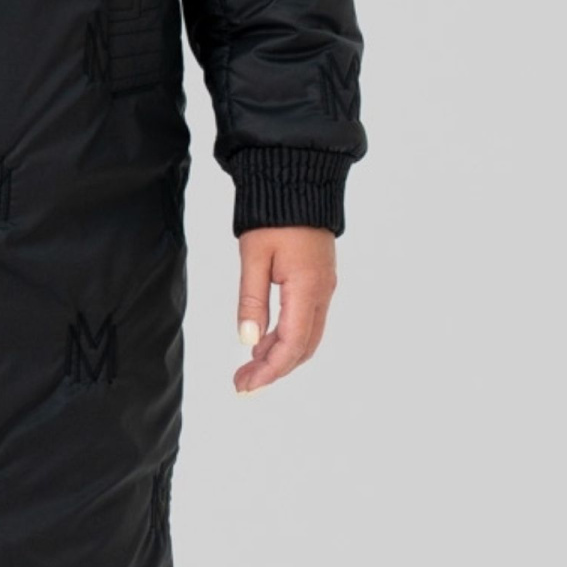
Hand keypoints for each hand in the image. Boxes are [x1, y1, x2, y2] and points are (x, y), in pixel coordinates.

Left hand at [234, 225, 337, 394]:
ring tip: (248, 366)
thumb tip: (248, 340)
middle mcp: (322, 293)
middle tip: (242, 383)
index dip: (270, 370)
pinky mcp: (319, 281)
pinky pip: (307, 321)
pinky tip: (263, 341)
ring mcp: (324, 288)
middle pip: (302, 348)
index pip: (292, 345)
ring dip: (279, 356)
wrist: (298, 181)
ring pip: (306, 337)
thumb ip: (251, 300)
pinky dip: (286, 338)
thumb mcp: (254, 256)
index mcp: (307, 288)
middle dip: (273, 369)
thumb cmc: (273, 215)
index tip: (246, 385)